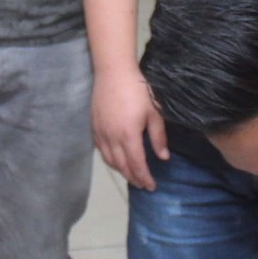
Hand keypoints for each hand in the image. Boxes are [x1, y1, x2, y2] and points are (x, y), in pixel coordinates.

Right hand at [92, 63, 166, 190]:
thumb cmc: (138, 89)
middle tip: (143, 185)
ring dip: (121, 171)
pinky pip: (101, 151)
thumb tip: (163, 158)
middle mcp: (112, 138)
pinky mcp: (94, 127)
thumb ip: (158, 137)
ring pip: (109, 161)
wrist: (113, 72)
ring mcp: (100, 133)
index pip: (137, 165)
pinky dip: (110, 160)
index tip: (152, 186)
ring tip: (132, 175)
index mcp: (128, 135)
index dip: (144, 178)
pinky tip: (117, 160)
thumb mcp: (154, 112)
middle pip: (122, 166)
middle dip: (133, 178)